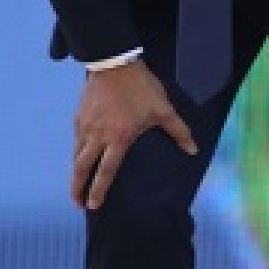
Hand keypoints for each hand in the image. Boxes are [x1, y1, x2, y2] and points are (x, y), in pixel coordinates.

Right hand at [72, 62, 196, 209]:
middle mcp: (98, 136)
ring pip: (76, 156)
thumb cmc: (141, 87)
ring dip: (75, 174)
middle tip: (78, 204)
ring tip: (77, 186)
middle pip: (82, 168)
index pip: (106, 171)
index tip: (93, 205)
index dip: (99, 190)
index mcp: (118, 138)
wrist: (115, 63)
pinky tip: (80, 159)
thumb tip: (193, 150)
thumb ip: (178, 132)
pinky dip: (76, 154)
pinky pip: (76, 141)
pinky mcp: (79, 117)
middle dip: (78, 189)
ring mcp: (86, 126)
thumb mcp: (163, 109)